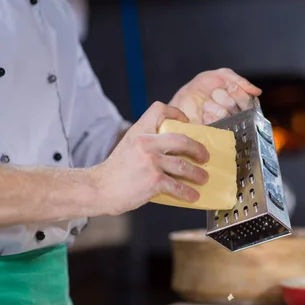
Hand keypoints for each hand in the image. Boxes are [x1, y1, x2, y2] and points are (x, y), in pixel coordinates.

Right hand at [91, 102, 209, 214]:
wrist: (99, 189)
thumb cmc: (114, 171)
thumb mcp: (128, 147)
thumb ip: (146, 144)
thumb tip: (173, 151)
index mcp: (139, 131)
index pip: (159, 109)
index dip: (176, 112)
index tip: (186, 121)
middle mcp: (146, 143)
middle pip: (182, 140)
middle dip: (198, 149)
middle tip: (204, 156)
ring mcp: (151, 162)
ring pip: (184, 165)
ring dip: (198, 173)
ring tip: (203, 178)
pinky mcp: (154, 181)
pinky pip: (178, 186)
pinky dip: (188, 192)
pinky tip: (193, 195)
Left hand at [169, 68, 261, 124]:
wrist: (181, 101)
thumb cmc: (200, 89)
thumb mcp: (221, 76)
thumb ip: (240, 81)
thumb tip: (257, 91)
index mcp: (239, 104)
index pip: (249, 101)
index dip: (238, 93)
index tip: (228, 87)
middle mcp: (236, 117)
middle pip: (241, 109)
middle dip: (224, 98)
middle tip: (215, 94)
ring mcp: (226, 128)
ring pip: (230, 116)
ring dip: (215, 106)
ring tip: (206, 105)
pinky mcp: (215, 136)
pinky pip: (220, 128)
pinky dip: (211, 118)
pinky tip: (205, 115)